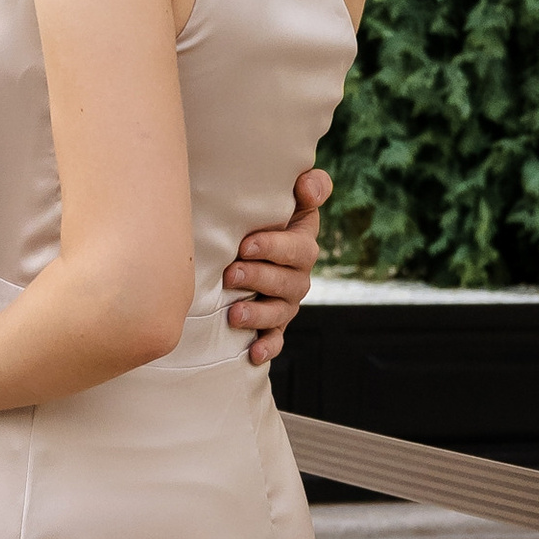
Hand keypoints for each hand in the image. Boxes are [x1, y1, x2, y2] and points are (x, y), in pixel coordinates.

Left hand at [225, 165, 329, 368]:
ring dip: (259, 314)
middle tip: (231, 274)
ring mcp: (287, 300)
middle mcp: (298, 273)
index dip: (276, 247)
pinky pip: (276, 338)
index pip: (299, 245)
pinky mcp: (275, 322)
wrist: (242, 240)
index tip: (245, 245)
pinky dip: (267, 347)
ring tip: (234, 314)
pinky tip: (253, 353)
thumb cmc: (261, 213)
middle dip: (259, 278)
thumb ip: (306, 185)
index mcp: (300, 240)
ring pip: (281, 311)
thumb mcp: (282, 194)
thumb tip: (307, 185)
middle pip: (288, 280)